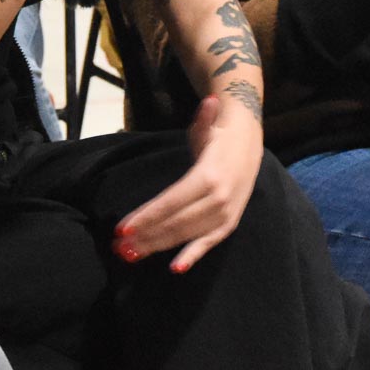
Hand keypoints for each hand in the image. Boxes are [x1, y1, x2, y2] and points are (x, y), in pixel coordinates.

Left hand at [113, 96, 261, 272]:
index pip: (171, 201)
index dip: (147, 215)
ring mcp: (224, 213)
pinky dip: (193, 256)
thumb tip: (210, 101)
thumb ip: (205, 117)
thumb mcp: (210, 124)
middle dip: (145, 235)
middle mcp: (218, 198)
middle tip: (119, 246)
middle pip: (175, 222)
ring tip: (131, 254)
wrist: (250, 146)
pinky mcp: (229, 223)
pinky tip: (175, 268)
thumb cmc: (219, 135)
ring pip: (186, 235)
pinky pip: (209, 243)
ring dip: (158, 246)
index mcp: (209, 175)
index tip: (122, 226)